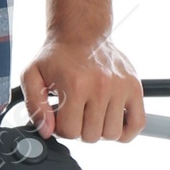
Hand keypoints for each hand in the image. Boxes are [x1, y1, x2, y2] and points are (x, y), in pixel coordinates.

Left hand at [21, 35, 144, 142]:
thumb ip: (35, 105)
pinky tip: (111, 120)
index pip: (69, 131)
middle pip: (91, 136)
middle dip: (80, 129)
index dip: (61, 128)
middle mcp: (100, 86)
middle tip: (76, 113)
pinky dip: (125, 131)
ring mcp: (120, 87)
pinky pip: (137, 124)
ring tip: (92, 114)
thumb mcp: (32, 75)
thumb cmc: (57, 56)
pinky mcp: (134, 87)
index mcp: (75, 85)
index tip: (61, 115)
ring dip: (99, 130)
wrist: (82, 33)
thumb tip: (46, 130)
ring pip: (112, 134)